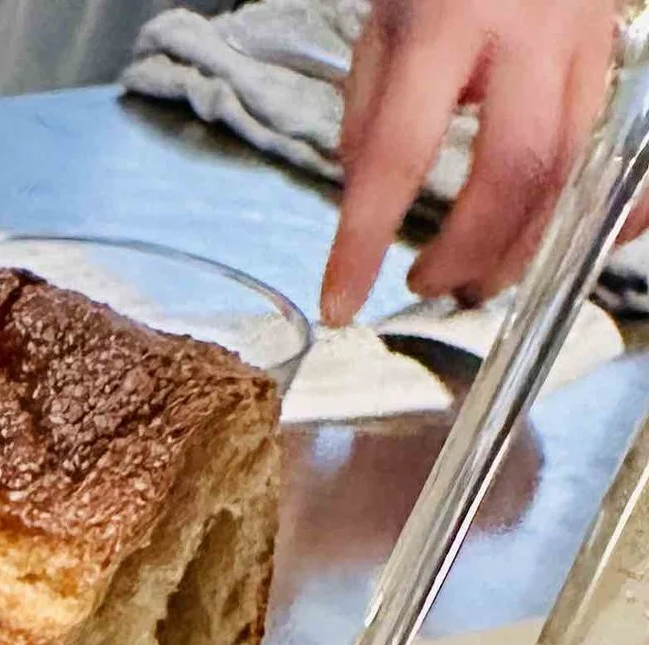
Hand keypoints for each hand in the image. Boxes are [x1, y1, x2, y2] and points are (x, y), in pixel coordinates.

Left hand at [322, 0, 646, 324]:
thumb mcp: (386, 21)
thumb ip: (369, 110)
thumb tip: (364, 200)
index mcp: (450, 24)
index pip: (398, 154)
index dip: (365, 242)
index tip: (341, 302)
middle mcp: (531, 35)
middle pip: (514, 169)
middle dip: (469, 250)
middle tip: (428, 286)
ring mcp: (586, 42)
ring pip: (570, 168)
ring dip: (520, 245)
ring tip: (475, 281)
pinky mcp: (616, 52)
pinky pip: (614, 149)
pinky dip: (592, 212)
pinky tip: (553, 244)